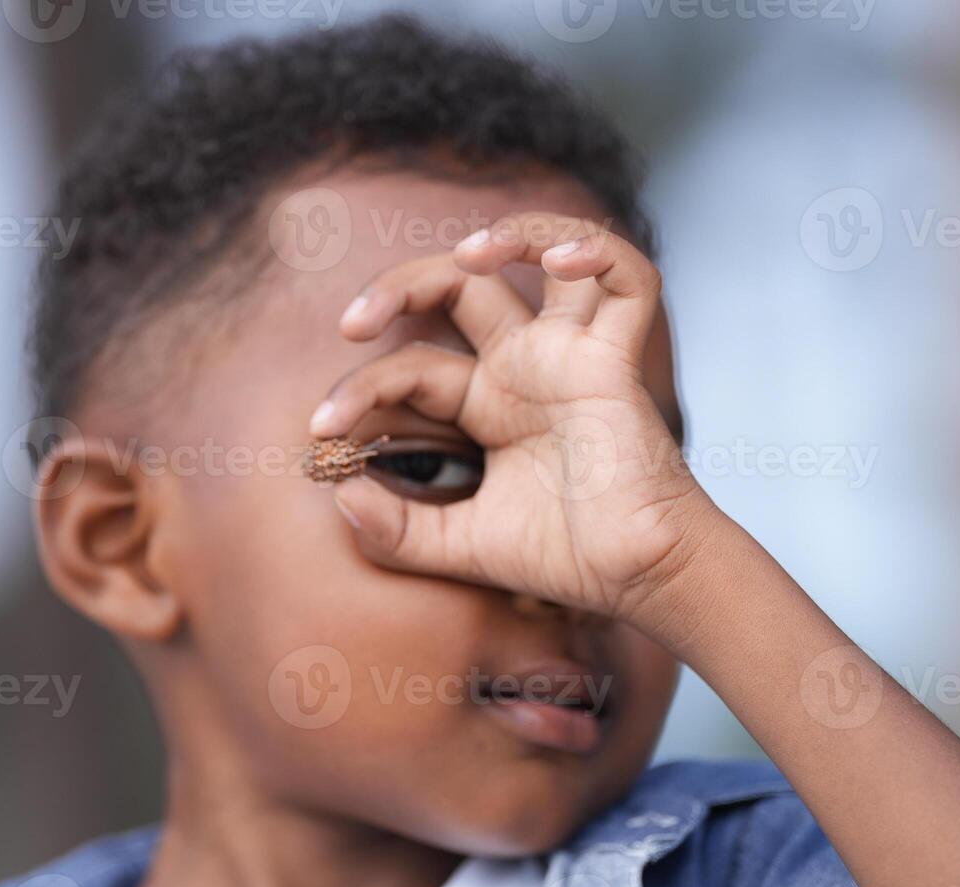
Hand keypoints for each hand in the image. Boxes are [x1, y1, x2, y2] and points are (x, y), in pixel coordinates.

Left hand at [309, 212, 722, 632]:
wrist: (637, 582)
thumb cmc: (563, 558)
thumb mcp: (457, 546)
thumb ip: (396, 531)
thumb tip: (338, 494)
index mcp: (488, 401)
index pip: (412, 364)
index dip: (361, 387)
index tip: (322, 430)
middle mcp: (526, 366)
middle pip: (462, 283)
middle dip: (400, 287)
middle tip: (351, 325)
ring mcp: (573, 356)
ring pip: (547, 251)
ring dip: (509, 233)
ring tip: (466, 251)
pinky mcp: (619, 361)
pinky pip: (628, 279)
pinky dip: (597, 251)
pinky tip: (559, 260)